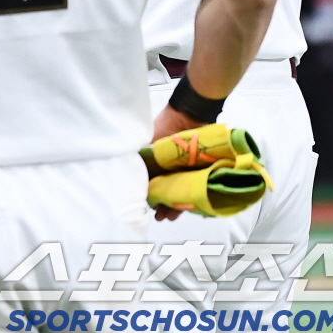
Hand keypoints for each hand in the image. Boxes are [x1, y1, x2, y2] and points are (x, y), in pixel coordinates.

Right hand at [149, 105, 206, 220]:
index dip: (147, 195)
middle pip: (163, 189)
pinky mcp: (198, 171)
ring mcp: (183, 170)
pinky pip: (193, 188)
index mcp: (154, 161)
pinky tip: (187, 209)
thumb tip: (134, 181)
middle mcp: (168, 167)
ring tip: (168, 217)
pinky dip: (190, 199)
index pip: (149, 182)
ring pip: (178, 191)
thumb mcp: (149, 145)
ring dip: (173, 205)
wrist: (190, 115)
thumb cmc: (166, 127)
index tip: (145, 207)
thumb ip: (142, 161)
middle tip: (157, 217)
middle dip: (160, 203)